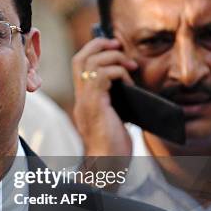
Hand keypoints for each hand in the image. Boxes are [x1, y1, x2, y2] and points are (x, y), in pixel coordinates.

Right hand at [72, 38, 137, 155]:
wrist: (106, 166)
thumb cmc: (114, 148)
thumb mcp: (115, 119)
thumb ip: (116, 102)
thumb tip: (130, 87)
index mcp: (84, 100)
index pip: (80, 65)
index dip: (94, 50)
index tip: (114, 47)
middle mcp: (81, 98)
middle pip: (80, 58)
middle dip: (99, 45)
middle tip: (118, 44)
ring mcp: (85, 101)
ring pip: (91, 63)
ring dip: (113, 58)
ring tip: (130, 66)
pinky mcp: (94, 105)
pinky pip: (102, 75)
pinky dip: (118, 72)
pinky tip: (129, 82)